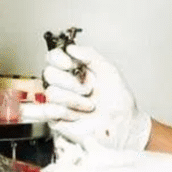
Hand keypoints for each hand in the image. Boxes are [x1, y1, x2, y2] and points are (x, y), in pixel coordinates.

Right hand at [29, 45, 151, 150]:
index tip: (70, 64)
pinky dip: (65, 111)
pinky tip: (77, 115)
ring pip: (51, 92)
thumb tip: (70, 47)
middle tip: (88, 90)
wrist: (122, 124)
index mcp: (75, 70)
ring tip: (89, 106)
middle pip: (48, 73)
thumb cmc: (118, 100)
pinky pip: (49, 111)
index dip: (58, 58)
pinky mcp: (56, 119)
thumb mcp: (109, 70)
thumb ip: (89, 54)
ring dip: (74, 100)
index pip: (53, 57)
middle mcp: (65, 84)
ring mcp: (59, 101)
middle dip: (71, 82)